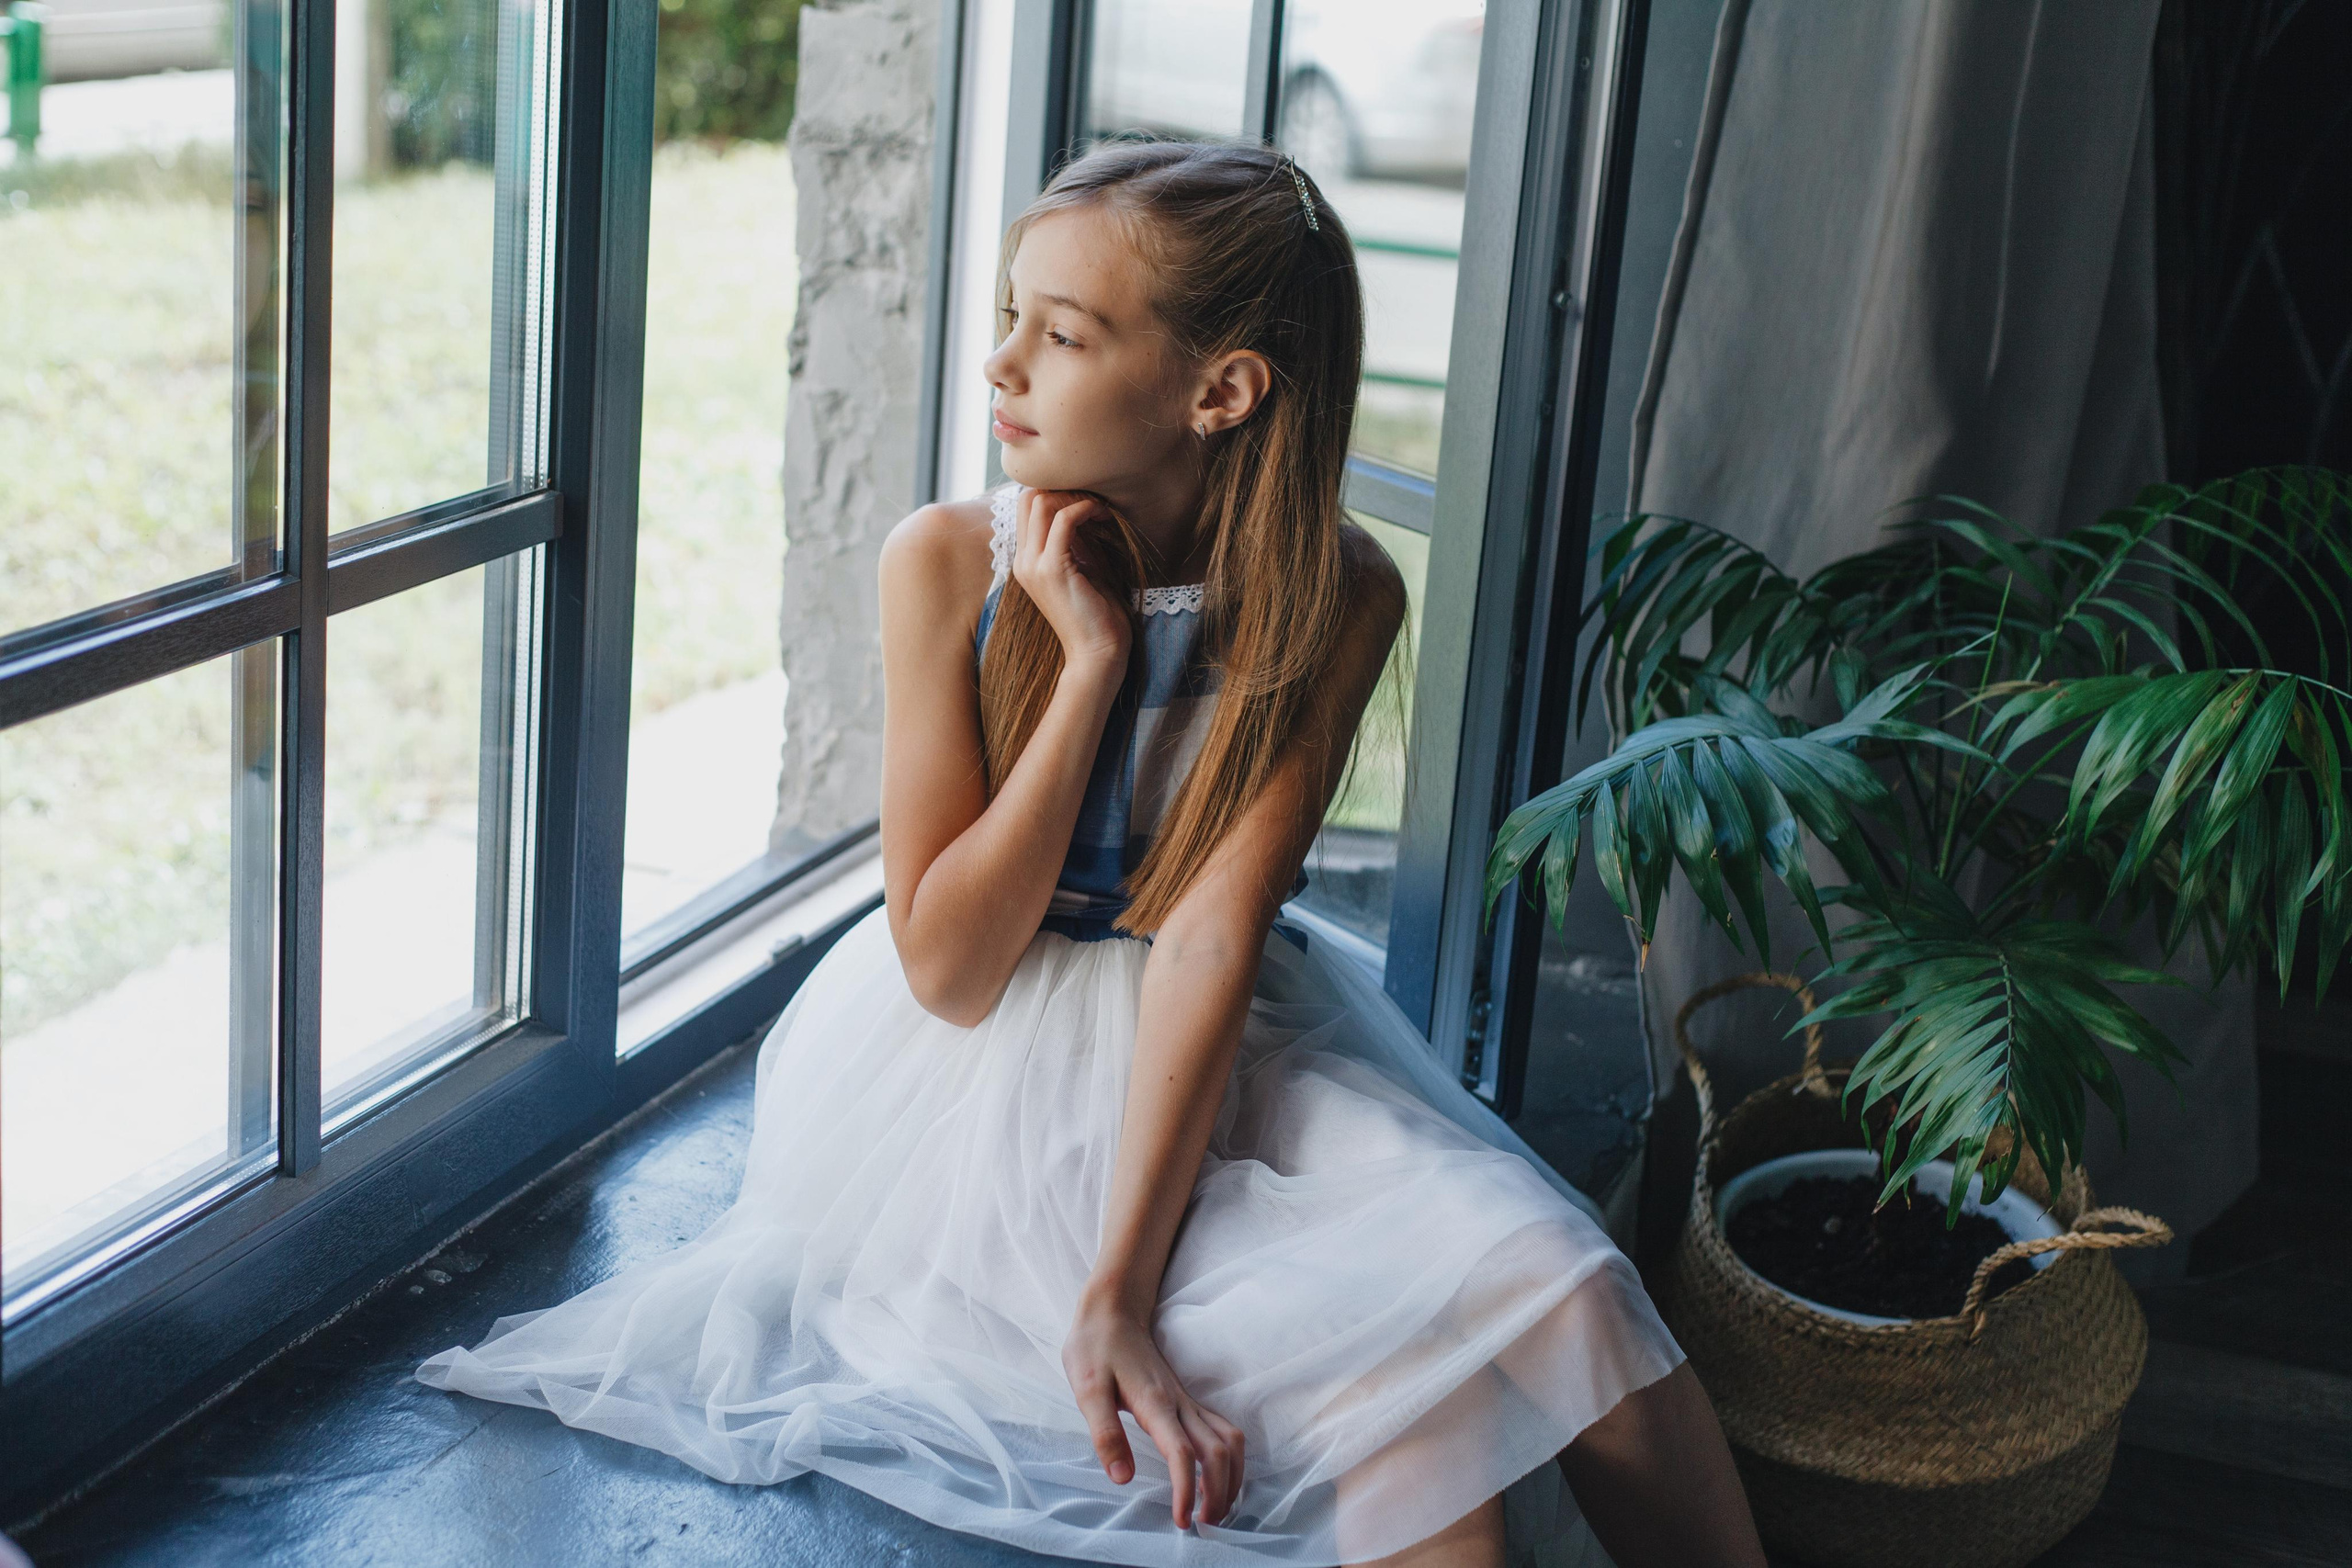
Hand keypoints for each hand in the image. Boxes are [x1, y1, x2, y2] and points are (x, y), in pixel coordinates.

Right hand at [1013, 490, 1131, 675]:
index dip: (1057, 493)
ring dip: (1074, 497)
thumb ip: (1079, 542)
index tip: (1088, 500)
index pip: (1027, 507)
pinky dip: (1084, 509)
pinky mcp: (1052, 569)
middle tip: (1094, 499)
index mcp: (1027, 562)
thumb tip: (1086, 509)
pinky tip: (1102, 515)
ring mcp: (1033, 565)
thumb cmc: (1097, 616)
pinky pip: (1063, 520)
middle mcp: (1023, 561)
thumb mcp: (1085, 569)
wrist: (1097, 654)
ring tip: (1100, 508)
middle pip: (1028, 497)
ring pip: (1040, 502)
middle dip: (1064, 489)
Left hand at [1062, 1289, 1246, 1529]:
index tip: (1183, 1521)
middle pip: (1219, 1451)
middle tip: (1204, 1524)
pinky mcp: (1187, 1399)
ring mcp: (1187, 1400)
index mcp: (1155, 1403)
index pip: (1183, 1453)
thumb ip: (1105, 1433)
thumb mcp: (1087, 1390)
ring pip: (1230, 1440)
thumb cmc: (1096, 1348)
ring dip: (1231, 1476)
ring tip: (1217, 1508)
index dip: (1187, 1490)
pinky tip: (1218, 1477)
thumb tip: (1122, 1478)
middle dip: (1220, 1492)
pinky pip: (1224, 1430)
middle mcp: (1179, 1403)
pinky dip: (1230, 1459)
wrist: (1114, 1311)